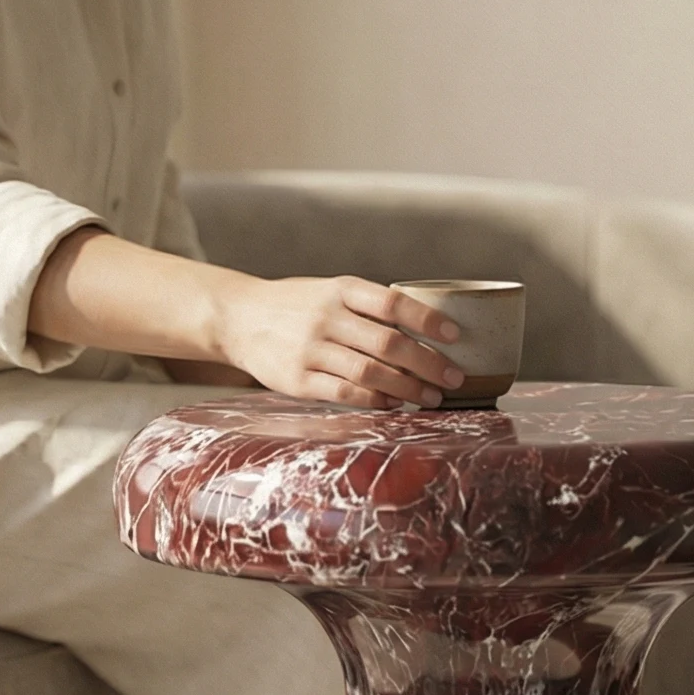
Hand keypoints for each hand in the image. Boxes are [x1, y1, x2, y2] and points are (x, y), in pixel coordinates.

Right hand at [220, 276, 464, 408]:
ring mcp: (311, 350)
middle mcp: (327, 318)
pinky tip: (394, 405)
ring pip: (370, 373)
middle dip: (428, 363)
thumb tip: (426, 329)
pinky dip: (375, 401)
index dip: (428, 319)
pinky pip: (345, 394)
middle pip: (388, 343)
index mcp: (340, 290)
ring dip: (408, 388)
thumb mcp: (329, 291)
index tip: (455, 335)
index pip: (392, 302)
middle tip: (454, 377)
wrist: (238, 318)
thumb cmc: (296, 306)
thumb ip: (368, 307)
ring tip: (432, 396)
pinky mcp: (298, 380)